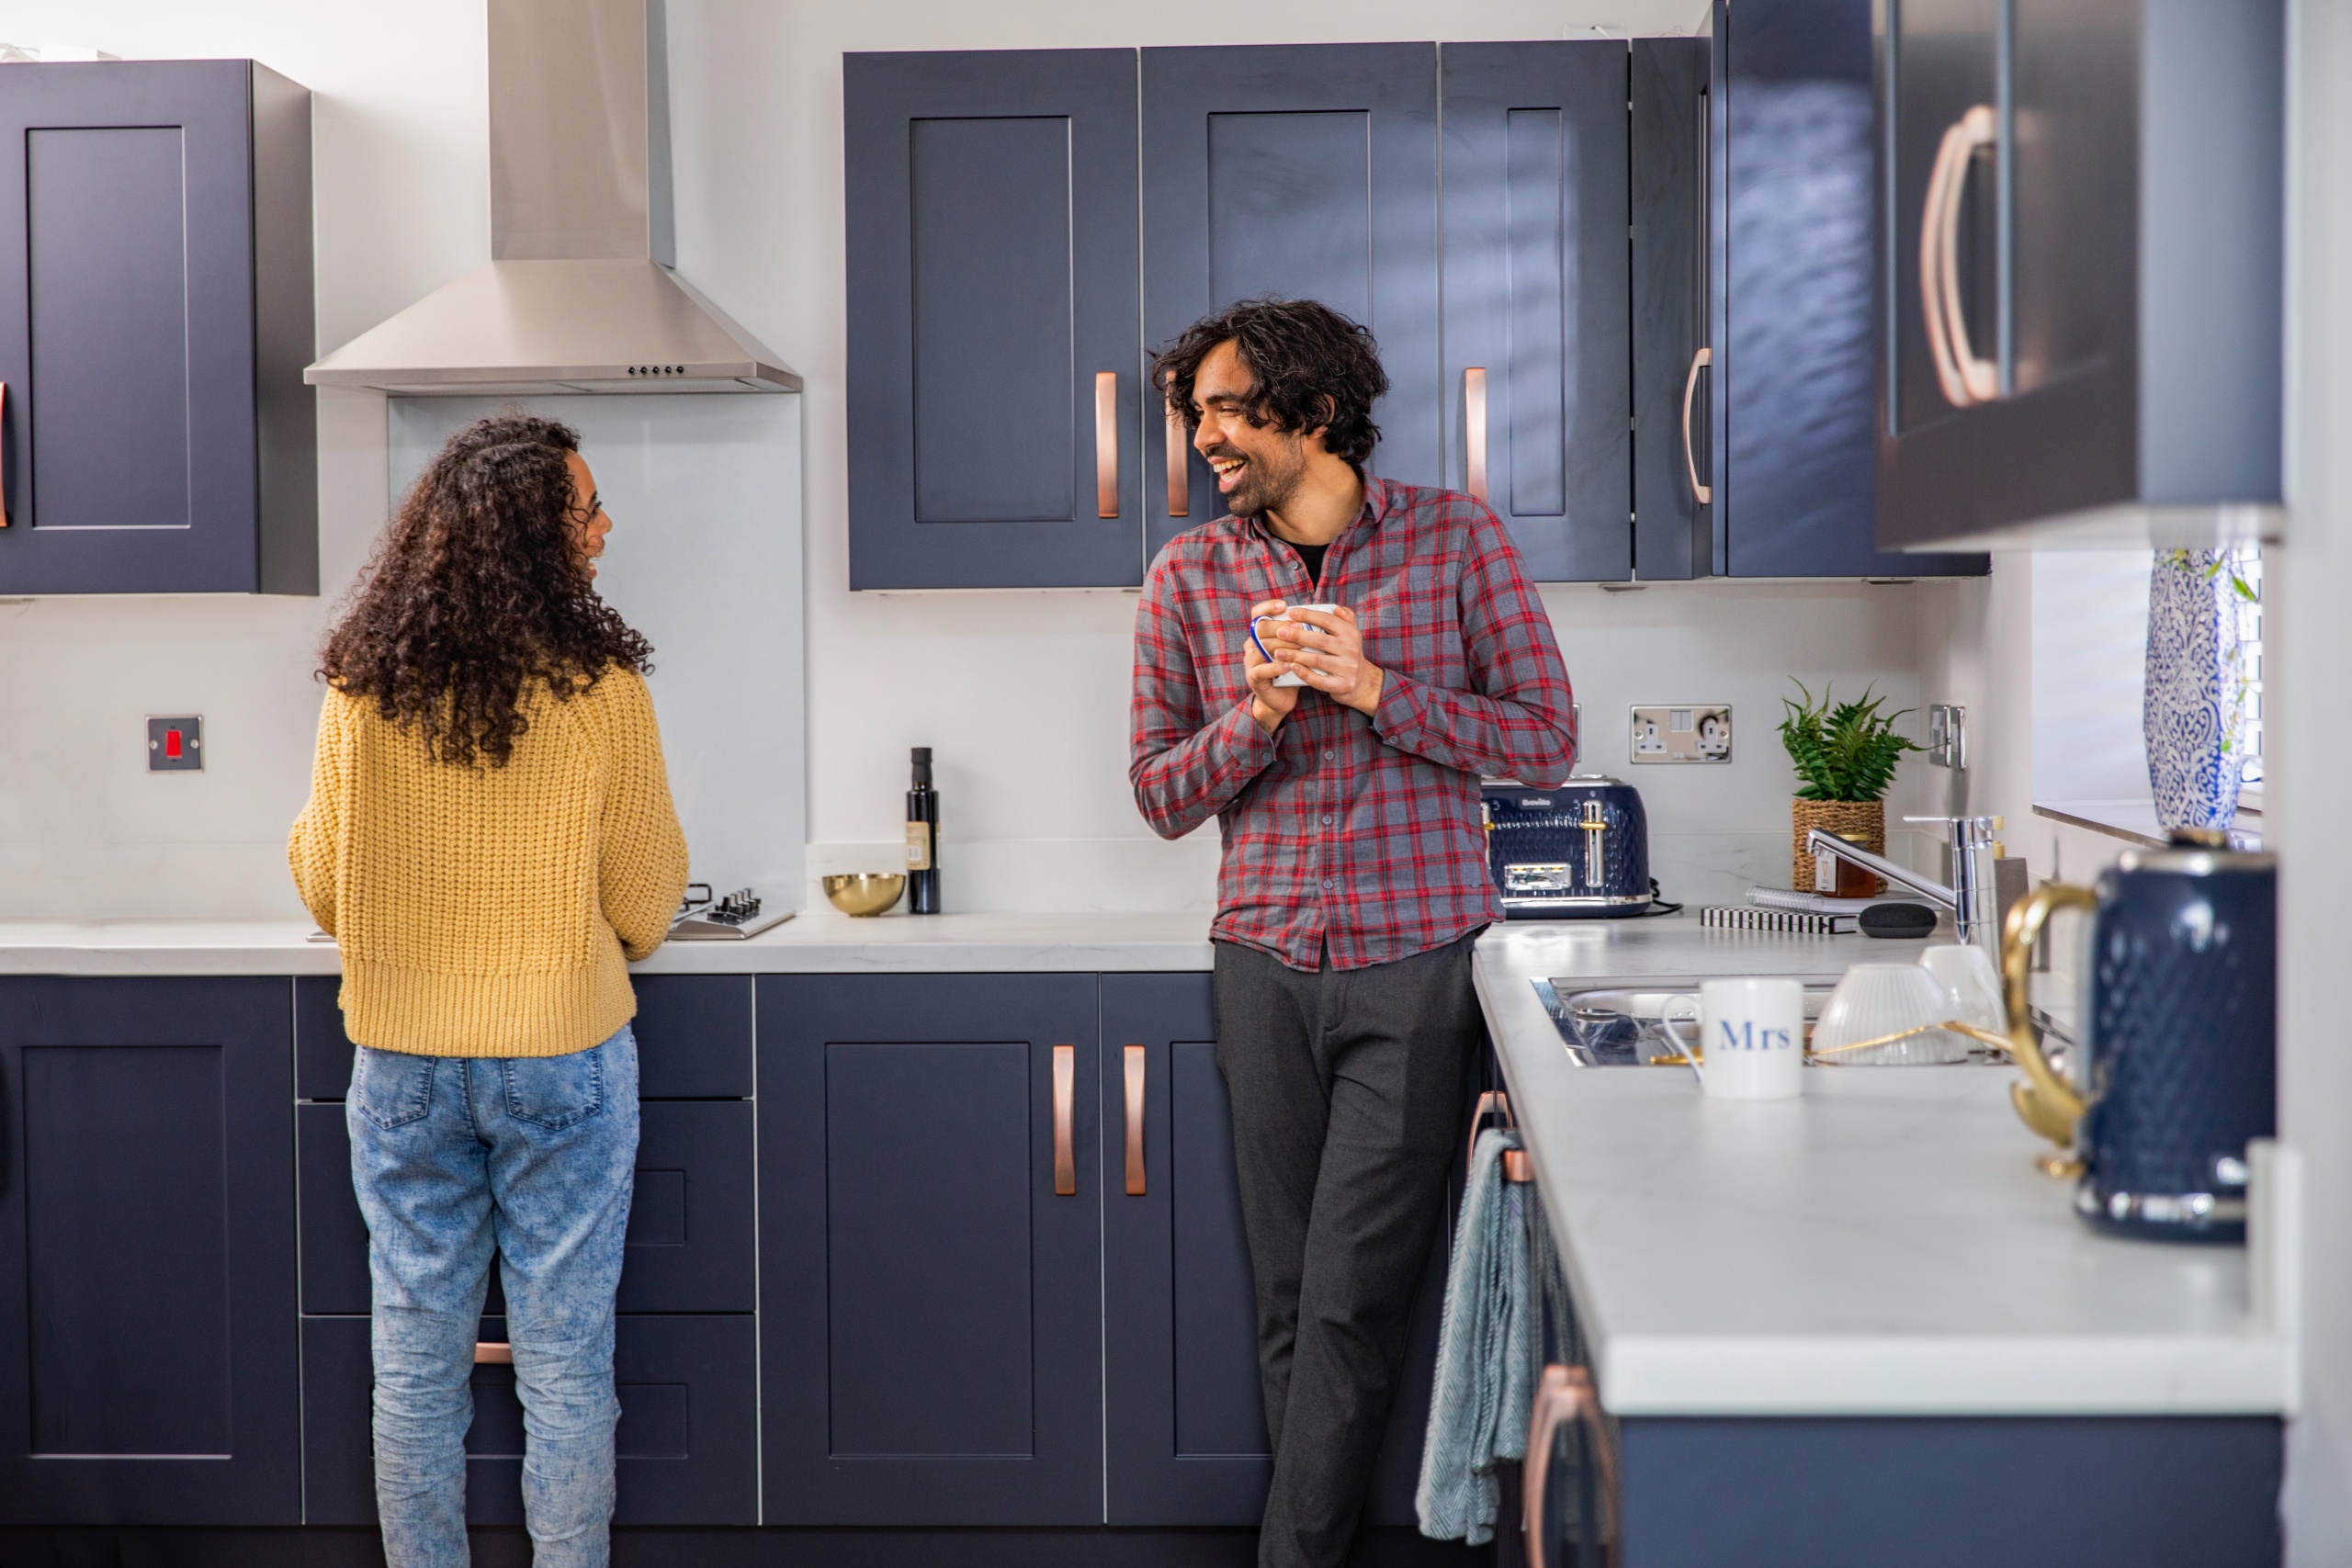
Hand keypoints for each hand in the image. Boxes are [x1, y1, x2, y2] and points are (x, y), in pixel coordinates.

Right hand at [1242, 598, 1302, 734]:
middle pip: (1261, 628)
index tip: (1285, 605)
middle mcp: (1252, 645)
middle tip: (1299, 625)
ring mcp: (1250, 662)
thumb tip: (1330, 612)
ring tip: (1300, 644)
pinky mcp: (1253, 678)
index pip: (1258, 614)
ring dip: (1283, 645)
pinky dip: (1277, 667)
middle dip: (1281, 626)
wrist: (1281, 699)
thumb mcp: (1297, 648)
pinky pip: (1262, 670)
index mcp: (1260, 635)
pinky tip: (1290, 665)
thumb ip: (1305, 631)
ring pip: (1262, 648)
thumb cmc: (1292, 669)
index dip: (1268, 607)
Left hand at [1263, 604, 1383, 716]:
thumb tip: (1337, 609)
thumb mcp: (1351, 635)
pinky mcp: (1342, 685)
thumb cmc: (1347, 654)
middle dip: (1297, 635)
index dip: (1308, 615)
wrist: (1361, 682)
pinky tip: (1291, 667)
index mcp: (1351, 634)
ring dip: (1295, 655)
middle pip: (1320, 640)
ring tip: (1278, 652)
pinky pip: (1319, 680)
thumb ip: (1345, 619)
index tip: (1290, 613)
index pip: (1328, 620)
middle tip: (1279, 632)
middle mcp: (1351, 650)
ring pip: (1316, 660)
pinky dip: (1304, 673)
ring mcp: (1347, 669)